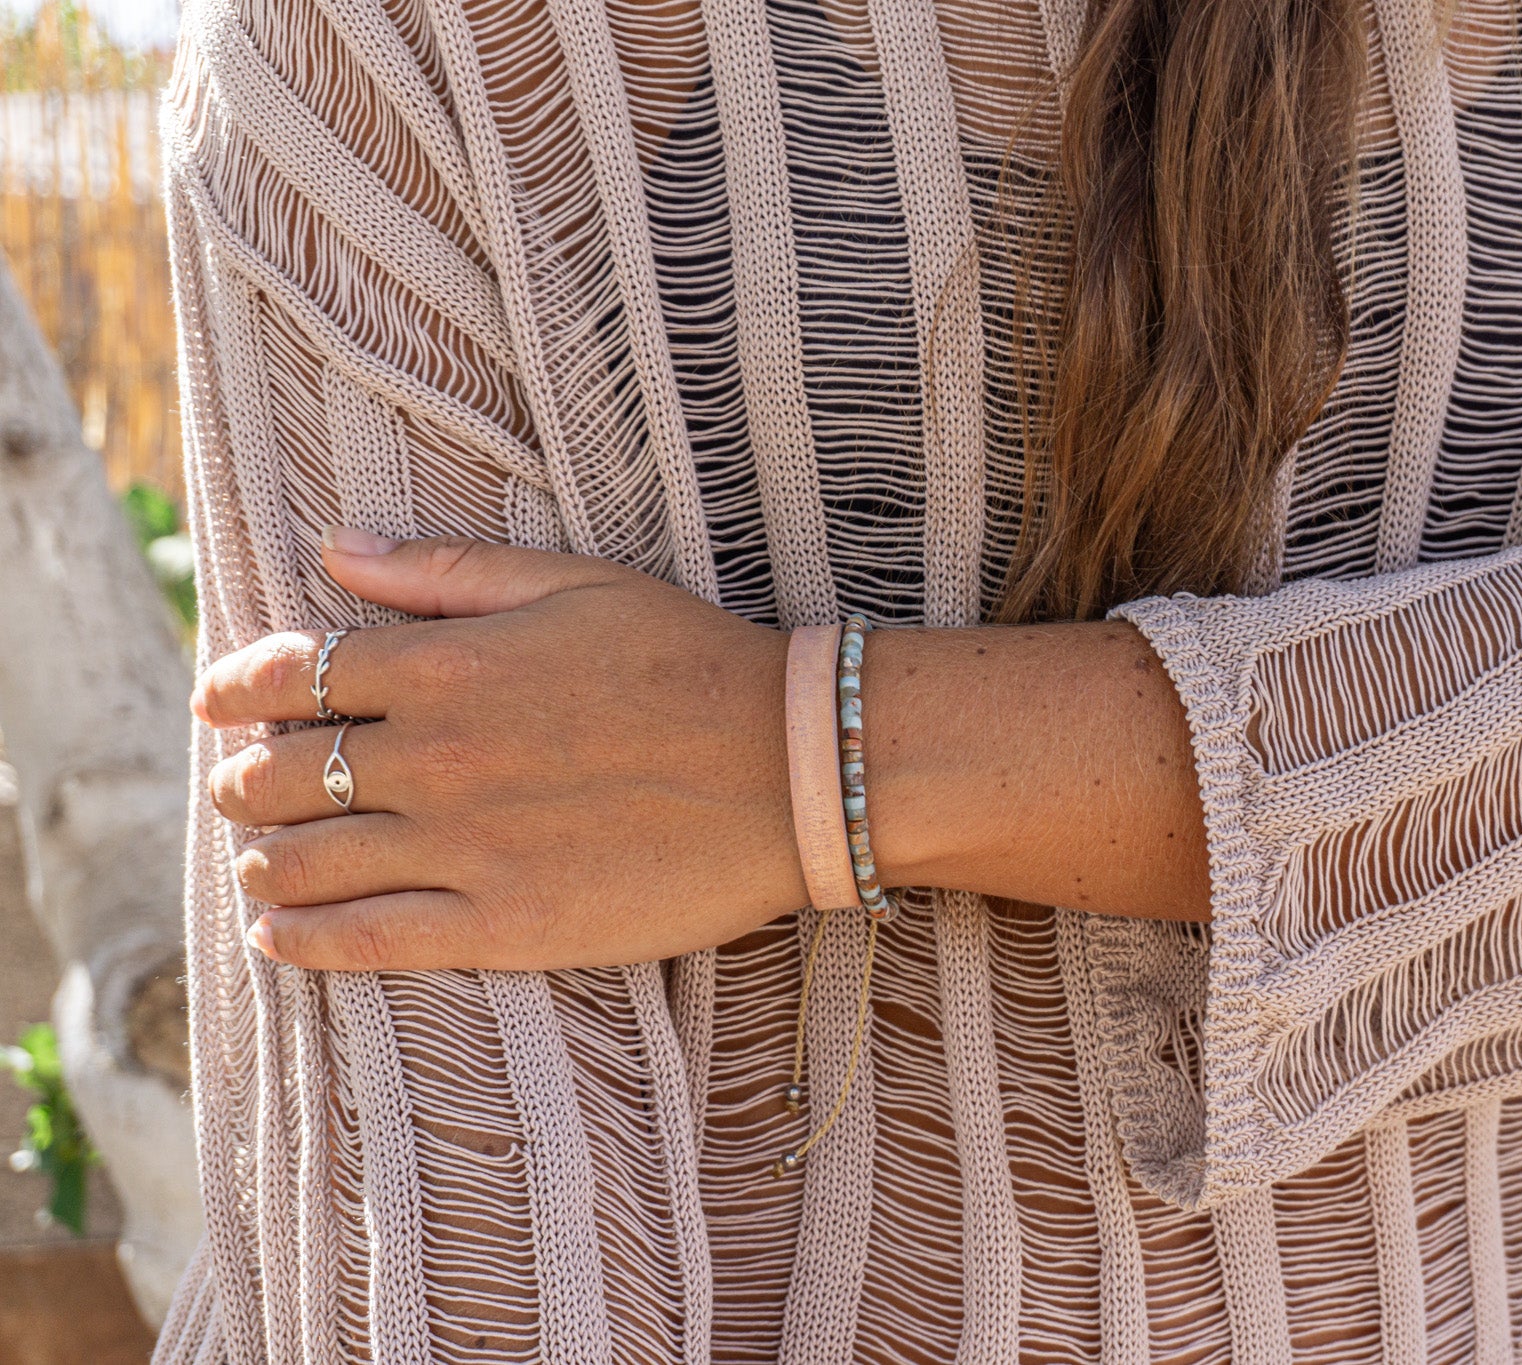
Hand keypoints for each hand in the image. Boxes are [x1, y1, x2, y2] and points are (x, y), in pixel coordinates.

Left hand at [196, 528, 806, 971]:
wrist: (794, 770)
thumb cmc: (692, 662)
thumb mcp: (576, 584)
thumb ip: (445, 572)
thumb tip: (334, 549)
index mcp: (447, 666)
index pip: (292, 674)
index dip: (237, 686)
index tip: (217, 698)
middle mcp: (435, 759)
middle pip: (279, 775)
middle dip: (243, 779)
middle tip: (242, 786)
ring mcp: (462, 849)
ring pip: (304, 864)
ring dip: (262, 861)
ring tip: (260, 863)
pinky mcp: (500, 925)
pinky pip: (363, 941)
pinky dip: (301, 941)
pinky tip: (278, 938)